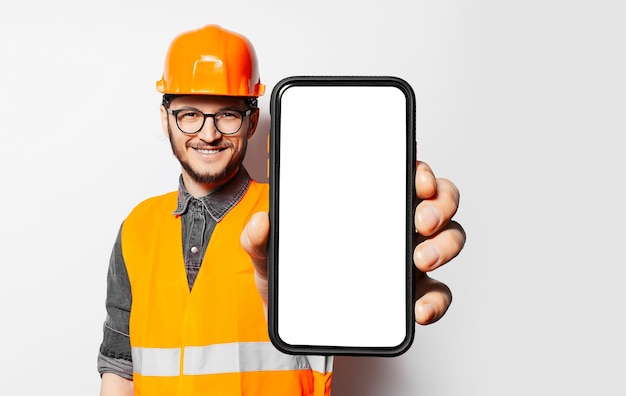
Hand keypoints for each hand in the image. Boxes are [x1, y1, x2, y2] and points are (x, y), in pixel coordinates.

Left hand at [241, 160, 465, 323]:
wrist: (295, 324)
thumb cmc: (291, 278)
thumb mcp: (269, 255)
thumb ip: (257, 239)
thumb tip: (260, 222)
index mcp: (365, 205)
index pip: (402, 173)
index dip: (419, 169)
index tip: (416, 177)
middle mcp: (393, 225)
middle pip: (437, 200)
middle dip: (440, 203)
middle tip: (421, 219)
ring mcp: (405, 259)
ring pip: (448, 238)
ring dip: (445, 244)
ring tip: (421, 258)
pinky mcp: (410, 294)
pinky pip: (437, 293)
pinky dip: (436, 300)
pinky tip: (420, 308)